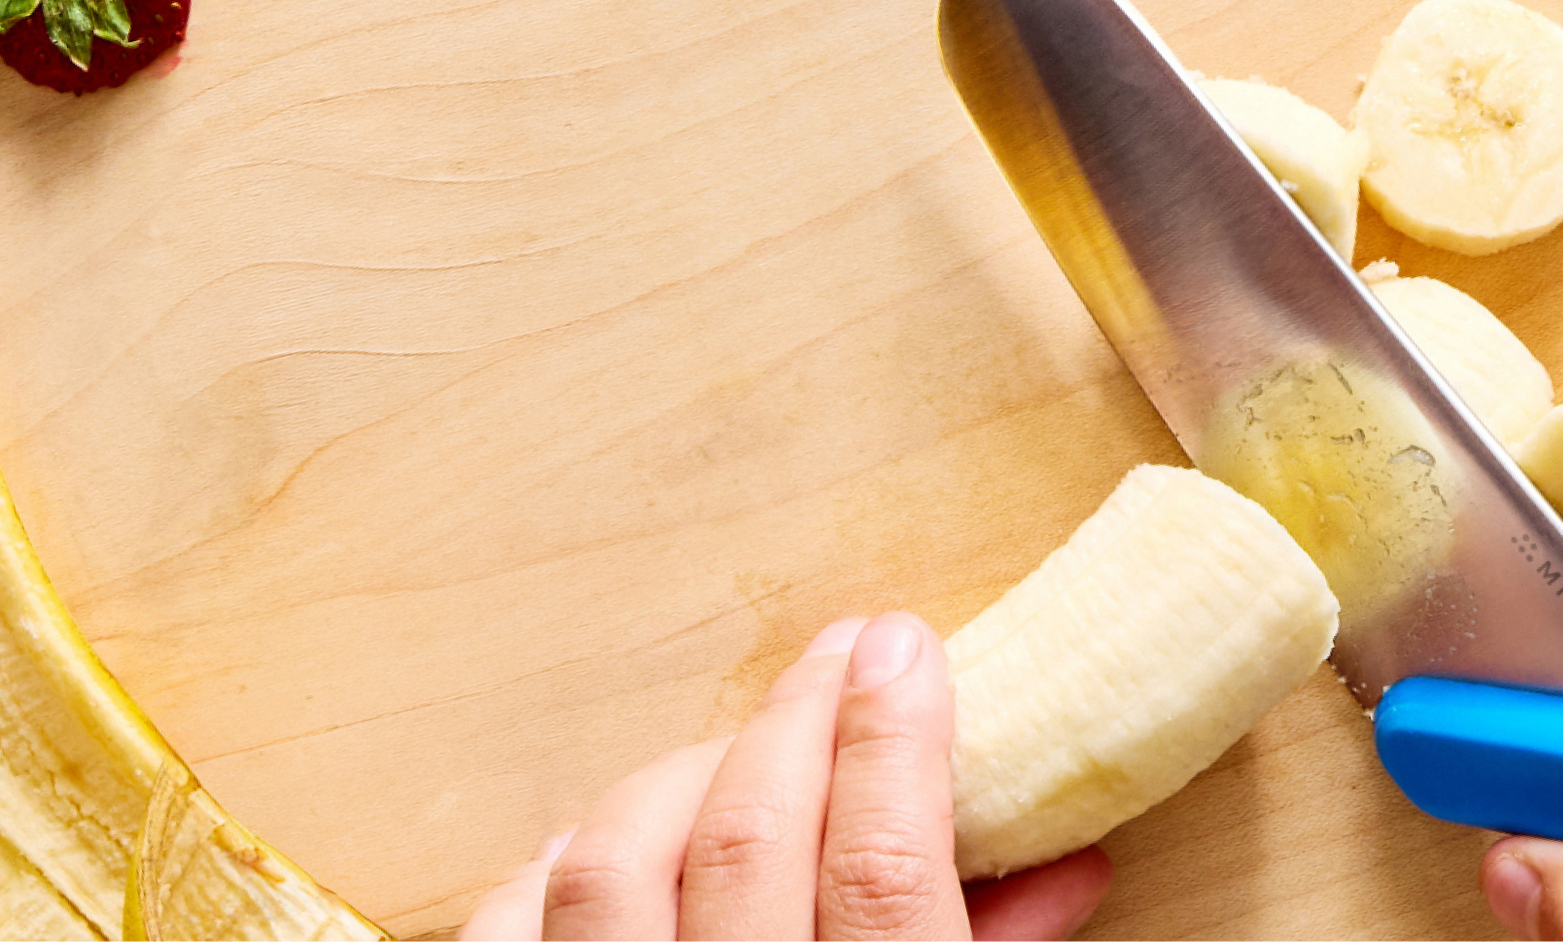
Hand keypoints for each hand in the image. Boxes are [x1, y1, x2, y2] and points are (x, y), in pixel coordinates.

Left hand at [459, 613, 1112, 941]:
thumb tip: (1061, 865)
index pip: (883, 877)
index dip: (898, 744)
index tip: (909, 650)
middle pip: (744, 841)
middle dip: (798, 721)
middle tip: (845, 654)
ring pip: (610, 868)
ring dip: (680, 778)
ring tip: (742, 747)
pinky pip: (501, 929)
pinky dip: (554, 866)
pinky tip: (608, 838)